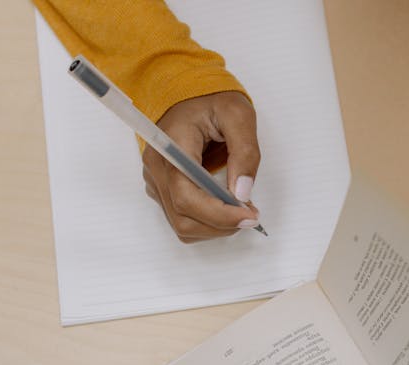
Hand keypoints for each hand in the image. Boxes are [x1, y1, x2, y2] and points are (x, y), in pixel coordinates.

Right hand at [142, 91, 261, 242]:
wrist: (188, 92)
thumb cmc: (211, 100)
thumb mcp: (238, 116)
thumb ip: (244, 153)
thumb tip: (242, 192)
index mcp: (171, 145)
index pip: (186, 195)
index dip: (218, 214)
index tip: (248, 216)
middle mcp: (157, 166)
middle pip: (183, 216)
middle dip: (221, 224)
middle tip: (251, 215)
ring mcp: (156, 179)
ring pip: (182, 224)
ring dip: (215, 227)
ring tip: (240, 211)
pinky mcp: (162, 187)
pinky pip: (182, 218)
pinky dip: (207, 223)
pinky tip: (225, 209)